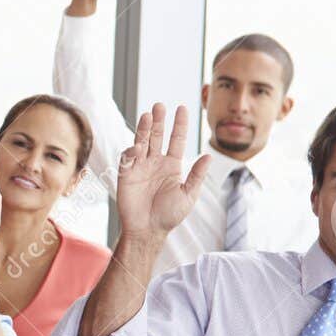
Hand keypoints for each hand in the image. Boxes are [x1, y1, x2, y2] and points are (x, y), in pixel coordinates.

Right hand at [115, 103, 210, 239]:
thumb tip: (209, 156)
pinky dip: (132, 150)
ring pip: (142, 142)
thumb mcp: (189, 194)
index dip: (179, 124)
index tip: (182, 108)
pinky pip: (128, 158)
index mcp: (172, 166)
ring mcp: (140, 167)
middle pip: (158, 136)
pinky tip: (138, 147)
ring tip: (148, 115)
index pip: (177, 140)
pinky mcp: (126, 174)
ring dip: (144, 128)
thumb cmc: (169, 215)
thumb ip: (197, 175)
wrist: (147, 230)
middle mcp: (156, 163)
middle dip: (159, 121)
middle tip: (159, 105)